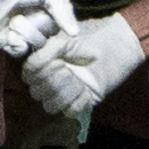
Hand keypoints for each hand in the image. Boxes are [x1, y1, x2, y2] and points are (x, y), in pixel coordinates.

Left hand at [0, 0, 78, 59]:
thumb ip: (63, 11)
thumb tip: (74, 34)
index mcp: (45, 8)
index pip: (61, 25)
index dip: (61, 26)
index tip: (57, 23)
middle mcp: (33, 21)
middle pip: (49, 36)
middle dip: (41, 26)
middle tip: (28, 14)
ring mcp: (18, 31)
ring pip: (35, 45)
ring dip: (27, 32)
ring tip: (15, 19)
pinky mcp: (3, 39)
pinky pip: (18, 51)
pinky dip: (16, 43)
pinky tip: (10, 30)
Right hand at [21, 14, 146, 118]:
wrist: (119, 43)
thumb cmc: (93, 36)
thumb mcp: (65, 39)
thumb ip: (46, 50)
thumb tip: (31, 65)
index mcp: (46, 64)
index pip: (29, 77)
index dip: (36, 72)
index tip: (52, 61)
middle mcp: (53, 80)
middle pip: (37, 93)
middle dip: (51, 80)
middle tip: (66, 67)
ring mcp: (68, 92)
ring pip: (51, 105)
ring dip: (64, 91)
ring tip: (77, 77)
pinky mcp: (84, 100)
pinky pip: (70, 111)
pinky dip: (77, 100)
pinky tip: (86, 88)